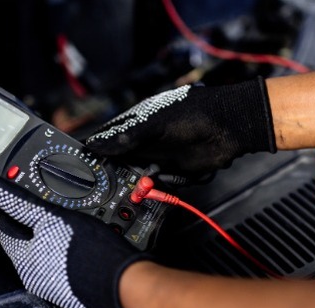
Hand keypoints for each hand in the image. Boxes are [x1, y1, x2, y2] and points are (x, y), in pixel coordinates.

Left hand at [0, 172, 145, 307]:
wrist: (124, 285)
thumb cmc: (90, 253)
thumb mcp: (52, 217)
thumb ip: (20, 203)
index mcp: (22, 260)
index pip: (4, 228)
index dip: (9, 208)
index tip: (17, 196)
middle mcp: (33, 278)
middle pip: (25, 242)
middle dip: (32, 224)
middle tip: (48, 207)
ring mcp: (54, 288)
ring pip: (46, 254)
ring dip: (52, 238)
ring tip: (68, 225)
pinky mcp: (73, 292)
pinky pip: (63, 266)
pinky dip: (67, 253)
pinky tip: (81, 245)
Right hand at [85, 77, 275, 176]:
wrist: (230, 127)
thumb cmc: (194, 114)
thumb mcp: (154, 123)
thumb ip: (126, 137)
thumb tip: (96, 144)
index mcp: (138, 123)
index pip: (110, 138)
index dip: (97, 151)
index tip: (84, 163)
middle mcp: (147, 141)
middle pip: (122, 161)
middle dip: (116, 173)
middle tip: (107, 183)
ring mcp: (161, 156)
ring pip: (140, 175)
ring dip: (139, 182)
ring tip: (139, 184)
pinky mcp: (176, 171)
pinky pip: (160, 184)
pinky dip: (158, 187)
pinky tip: (158, 184)